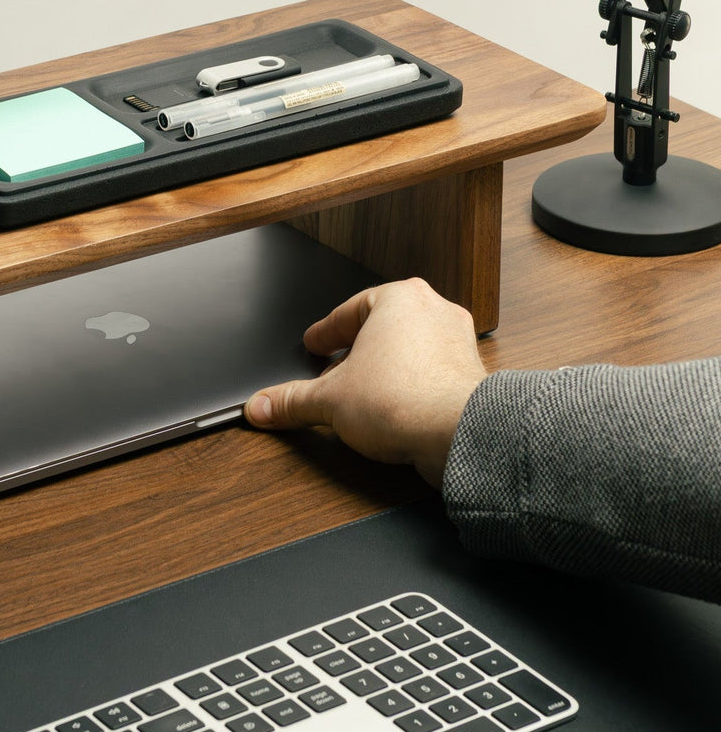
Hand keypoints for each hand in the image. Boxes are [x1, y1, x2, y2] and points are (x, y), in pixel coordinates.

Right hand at [244, 277, 486, 487]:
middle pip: (379, 328)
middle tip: (333, 369)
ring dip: (383, 368)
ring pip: (407, 348)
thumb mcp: (330, 400)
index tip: (315, 343)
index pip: (348, 312)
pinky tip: (393, 407)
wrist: (459, 433)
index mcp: (399, 299)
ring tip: (362, 391)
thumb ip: (292, 400)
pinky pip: (429, 371)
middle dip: (354, 351)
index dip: (325, 332)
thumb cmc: (406, 401)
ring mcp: (455, 340)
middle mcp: (432, 310)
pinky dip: (408, 384)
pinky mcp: (469, 372)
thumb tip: (262, 405)